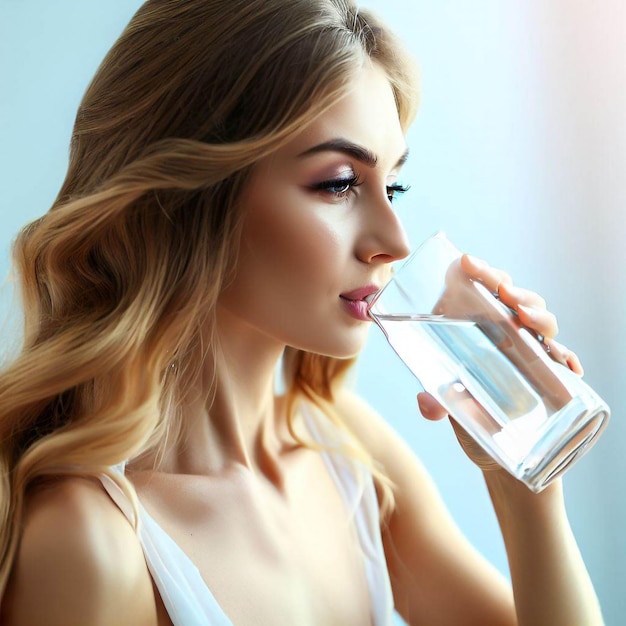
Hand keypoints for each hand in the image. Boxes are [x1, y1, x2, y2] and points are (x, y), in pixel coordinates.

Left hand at [417, 253, 583, 470]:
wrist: (497, 459)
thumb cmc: (472, 419)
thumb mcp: (450, 408)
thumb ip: (436, 402)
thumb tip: (426, 402)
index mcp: (483, 333)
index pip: (486, 293)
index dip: (483, 274)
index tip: (469, 262)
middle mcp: (510, 339)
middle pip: (518, 302)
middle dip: (515, 291)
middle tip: (504, 293)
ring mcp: (532, 358)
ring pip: (544, 326)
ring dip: (539, 316)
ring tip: (526, 318)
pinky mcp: (550, 381)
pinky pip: (565, 364)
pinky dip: (568, 360)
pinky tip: (568, 364)